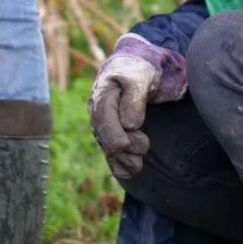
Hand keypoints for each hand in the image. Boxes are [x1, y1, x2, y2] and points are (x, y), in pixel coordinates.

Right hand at [88, 54, 156, 180]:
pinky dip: (118, 164)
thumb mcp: (140, 78)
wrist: (137, 69)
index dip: (113, 134)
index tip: (125, 145)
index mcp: (103, 95)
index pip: (103, 118)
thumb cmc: (139, 71)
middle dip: (122, 148)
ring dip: (122, 159)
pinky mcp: (111, 133)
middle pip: (105, 136)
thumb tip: (129, 124)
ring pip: (107, 146)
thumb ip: (134, 98)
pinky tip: (127, 174)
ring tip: (138, 166)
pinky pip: (110, 151)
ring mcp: (103, 123)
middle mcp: (98, 112)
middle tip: (144, 147)